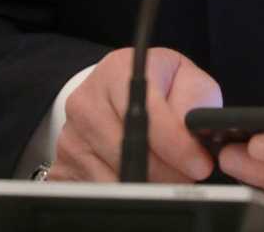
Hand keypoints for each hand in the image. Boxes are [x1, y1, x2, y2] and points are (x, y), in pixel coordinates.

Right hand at [50, 46, 221, 182]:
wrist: (117, 91)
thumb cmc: (157, 84)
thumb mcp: (184, 78)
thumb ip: (195, 101)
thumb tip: (197, 135)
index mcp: (117, 71)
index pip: (147, 114)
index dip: (177, 145)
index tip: (199, 164)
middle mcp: (87, 102)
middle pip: (129, 151)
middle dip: (167, 172)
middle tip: (189, 177)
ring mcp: (72, 135)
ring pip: (115, 176)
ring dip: (150, 185)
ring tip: (170, 178)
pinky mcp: (64, 164)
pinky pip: (97, 190)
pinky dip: (125, 192)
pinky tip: (143, 181)